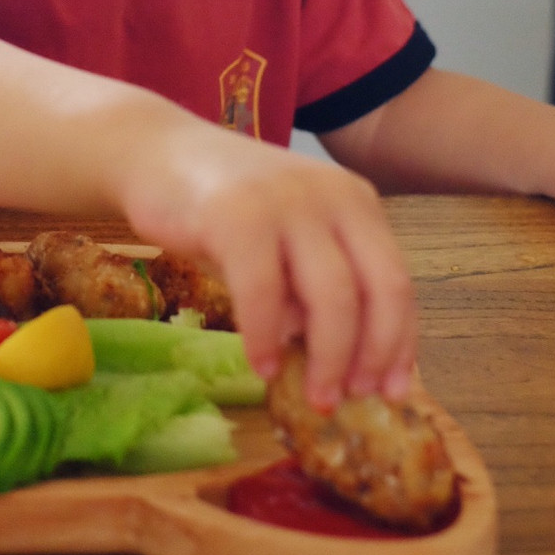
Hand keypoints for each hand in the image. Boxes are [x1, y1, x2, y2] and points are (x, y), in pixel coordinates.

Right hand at [111, 107, 415, 409]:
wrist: (156, 154)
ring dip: (327, 359)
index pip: (397, 281)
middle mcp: (333, 196)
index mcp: (356, 202)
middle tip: (350, 400)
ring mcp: (287, 202)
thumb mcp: (286, 242)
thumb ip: (314, 288)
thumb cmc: (223, 208)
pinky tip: (260, 366)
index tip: (391, 392)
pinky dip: (266, 338)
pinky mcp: (237, 214)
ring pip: (332, 295)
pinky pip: (264, 291)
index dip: (398, 343)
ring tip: (314, 397)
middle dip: (370, 357)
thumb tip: (341, 364)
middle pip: (379, 290)